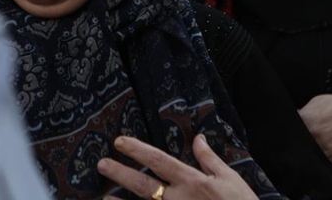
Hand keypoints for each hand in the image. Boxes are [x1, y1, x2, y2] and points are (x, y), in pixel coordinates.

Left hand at [96, 134, 258, 199]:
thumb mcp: (230, 179)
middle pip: (143, 184)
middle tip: (101, 164)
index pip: (159, 161)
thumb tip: (198, 138)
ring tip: (103, 199)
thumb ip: (209, 159)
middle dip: (120, 174)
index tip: (119, 142)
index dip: (138, 150)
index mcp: (192, 182)